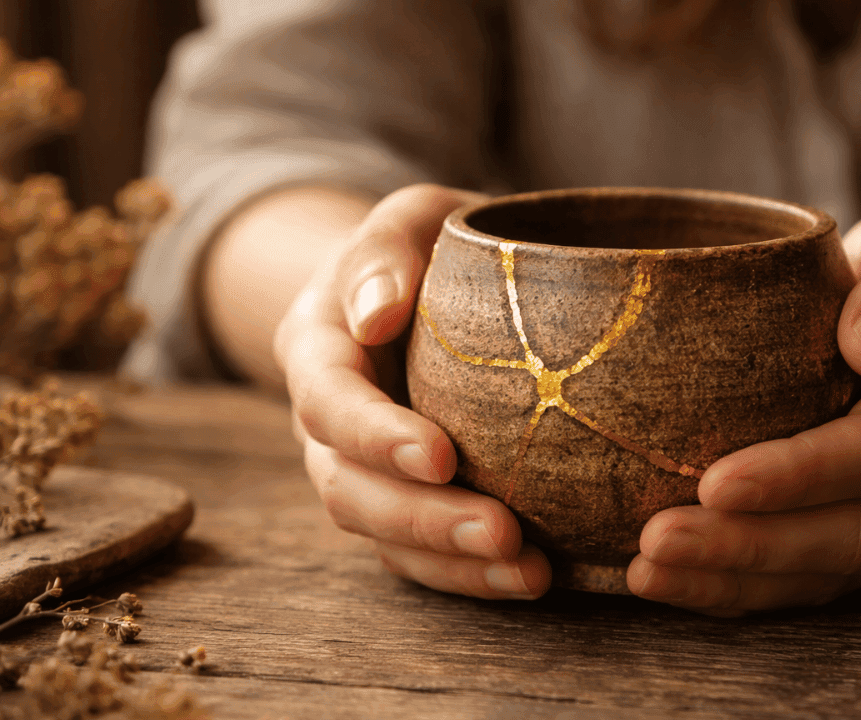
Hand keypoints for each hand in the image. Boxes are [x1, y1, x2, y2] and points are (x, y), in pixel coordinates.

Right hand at [274, 184, 552, 599]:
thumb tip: (375, 313)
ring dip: (452, 561)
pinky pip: (422, 555)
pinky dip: (470, 575)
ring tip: (531, 573)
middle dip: (422, 518)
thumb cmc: (427, 244)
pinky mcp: (406, 501)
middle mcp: (327, 423)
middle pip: (349, 489)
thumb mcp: (409, 218)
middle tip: (503, 532)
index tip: (441, 455)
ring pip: (384, 535)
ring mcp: (363, 470)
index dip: (375, 435)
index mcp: (318, 347)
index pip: (327, 400)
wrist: (427, 286)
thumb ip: (385, 248)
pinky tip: (532, 578)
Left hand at [628, 201, 860, 614]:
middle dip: (753, 544)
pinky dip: (743, 588)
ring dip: (737, 578)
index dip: (805, 474)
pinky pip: (814, 577)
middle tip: (657, 544)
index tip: (717, 484)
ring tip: (648, 573)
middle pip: (856, 529)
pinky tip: (676, 582)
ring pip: (832, 568)